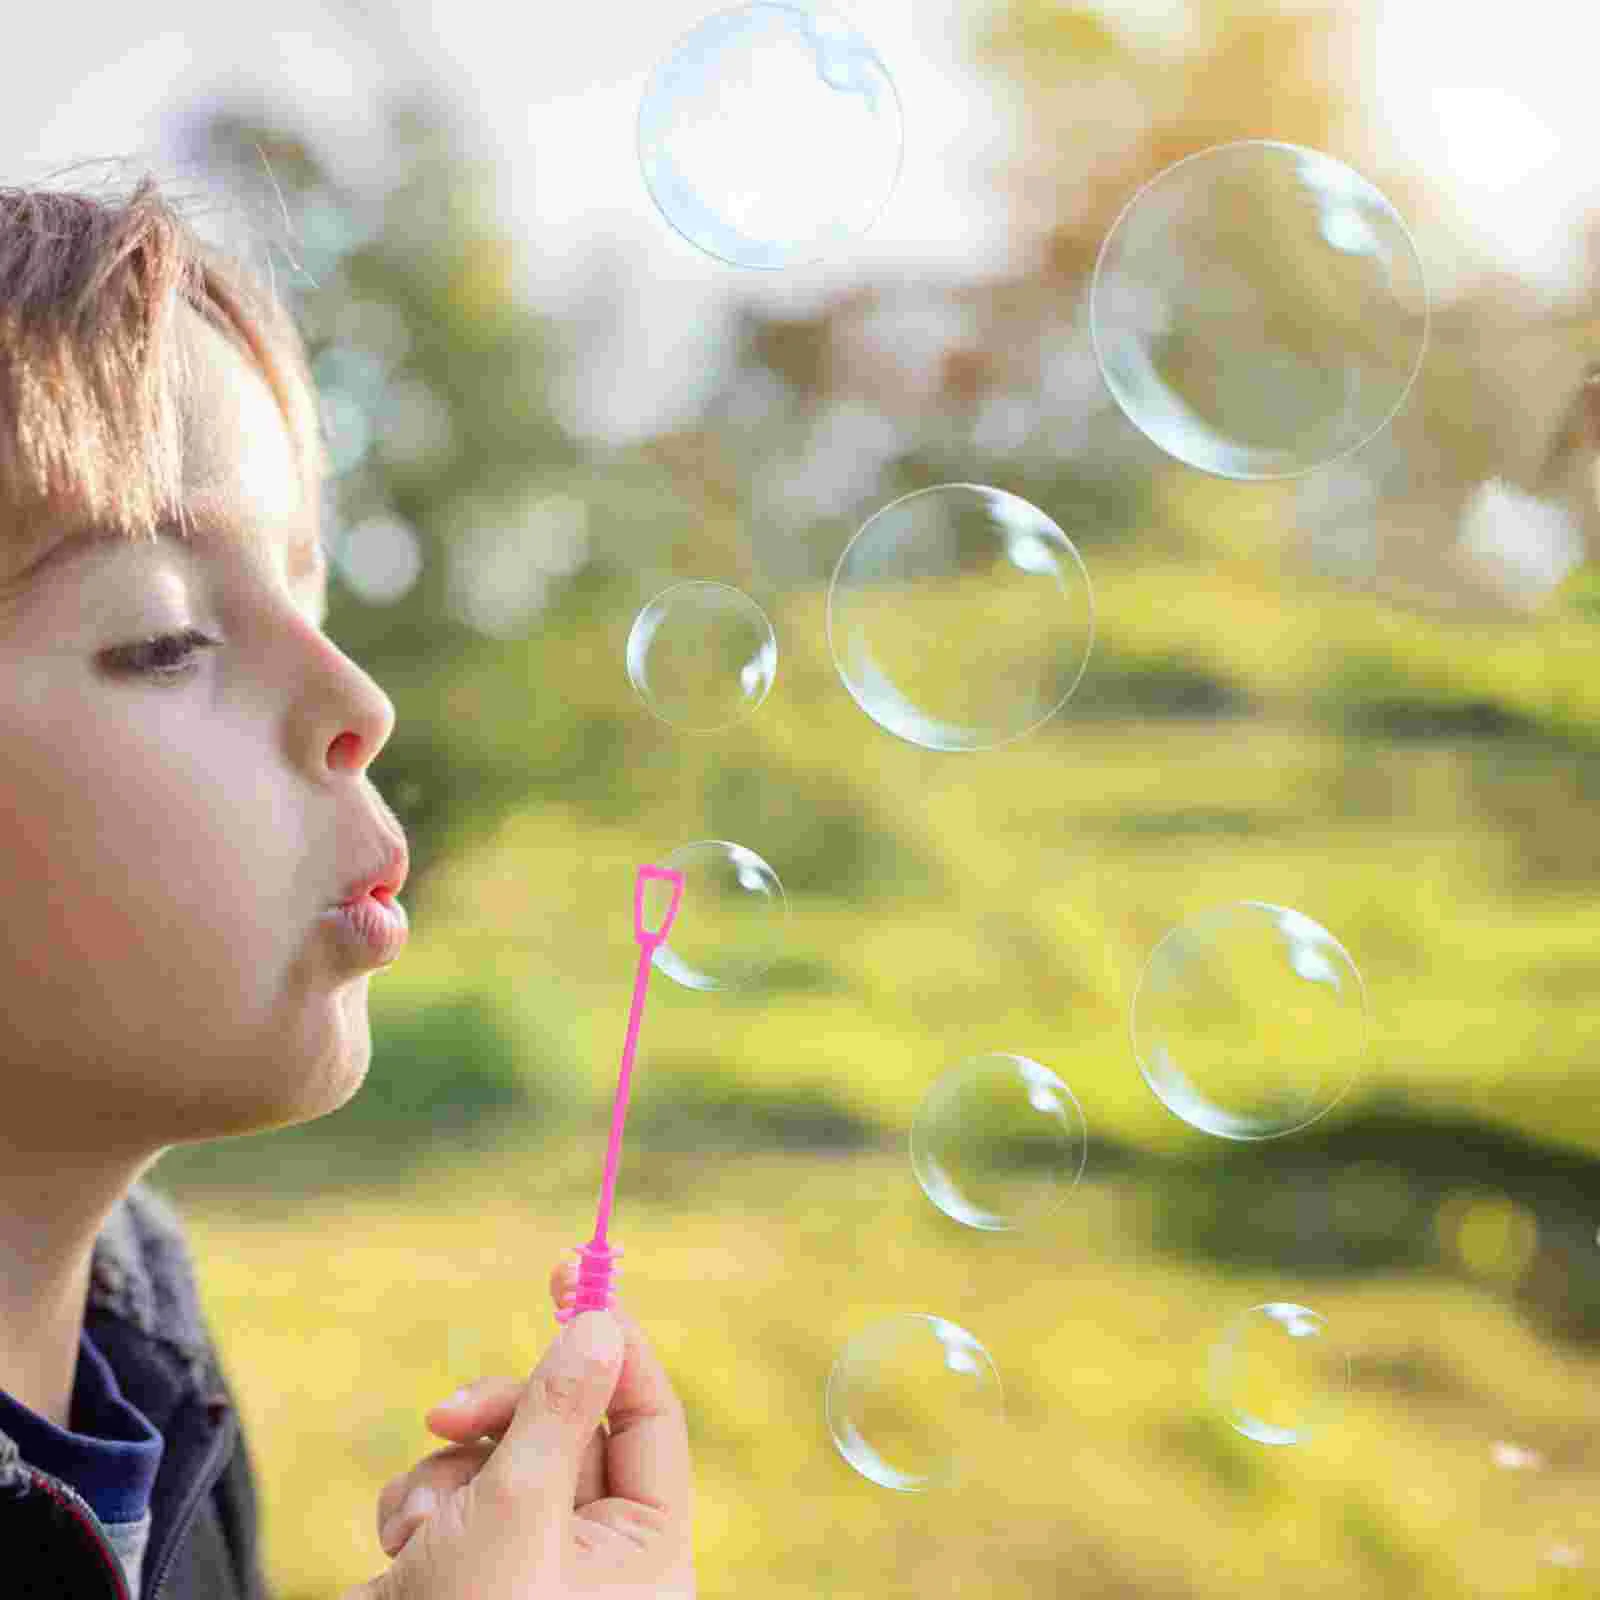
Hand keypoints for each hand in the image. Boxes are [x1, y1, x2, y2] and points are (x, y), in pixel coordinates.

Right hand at [348, 1259, 694, 1598]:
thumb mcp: (517, 1516)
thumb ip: (557, 1413)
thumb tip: (603, 1322)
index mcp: (642, 1551)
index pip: (648, 1419)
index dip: (612, 1345)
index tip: (568, 1275)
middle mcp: (593, 1555)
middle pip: (565, 1426)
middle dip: (501, 1418)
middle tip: (452, 1408)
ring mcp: (528, 1562)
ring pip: (497, 1455)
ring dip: (446, 1475)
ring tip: (419, 1533)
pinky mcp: (467, 1570)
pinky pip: (451, 1495)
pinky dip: (416, 1510)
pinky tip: (397, 1555)